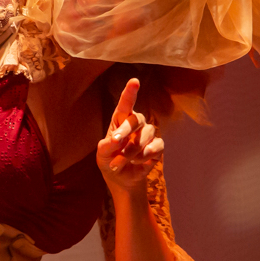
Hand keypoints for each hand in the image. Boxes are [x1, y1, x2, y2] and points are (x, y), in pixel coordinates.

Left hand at [96, 78, 163, 192]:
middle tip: (116, 143)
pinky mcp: (157, 146)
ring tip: (122, 161)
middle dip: (126, 130)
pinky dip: (146, 154)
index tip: (134, 82)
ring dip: (133, 149)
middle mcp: (135, 123)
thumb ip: (107, 146)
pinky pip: (157, 145)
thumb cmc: (109, 160)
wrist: (121, 179)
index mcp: (119, 120)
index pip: (125, 104)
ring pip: (147, 133)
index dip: (130, 93)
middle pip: (137, 119)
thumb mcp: (102, 154)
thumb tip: (116, 140)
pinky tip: (138, 161)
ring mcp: (148, 134)